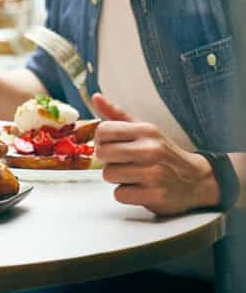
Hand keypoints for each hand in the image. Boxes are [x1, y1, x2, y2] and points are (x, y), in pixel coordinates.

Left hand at [93, 93, 219, 214]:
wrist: (197, 181)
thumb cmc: (164, 154)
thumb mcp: (145, 130)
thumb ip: (117, 115)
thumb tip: (96, 97)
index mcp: (146, 130)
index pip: (103, 131)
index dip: (102, 140)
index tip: (112, 145)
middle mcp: (150, 150)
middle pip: (102, 153)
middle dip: (109, 160)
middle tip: (124, 162)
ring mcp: (154, 174)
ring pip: (108, 175)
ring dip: (118, 178)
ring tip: (135, 175)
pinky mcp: (154, 195)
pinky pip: (119, 194)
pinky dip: (126, 194)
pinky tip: (140, 188)